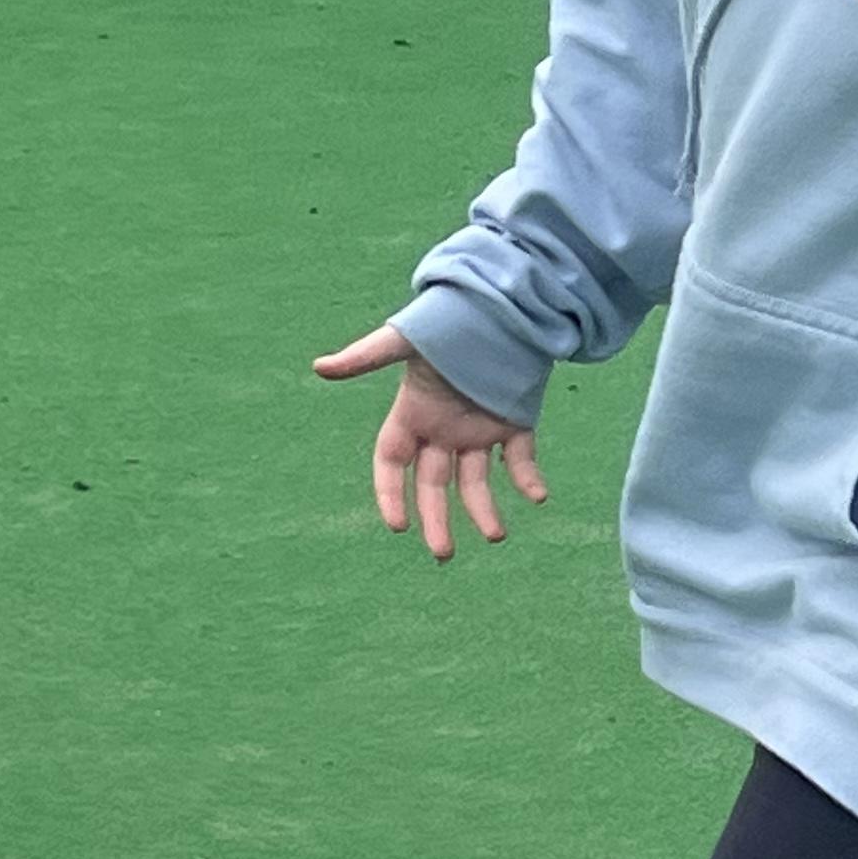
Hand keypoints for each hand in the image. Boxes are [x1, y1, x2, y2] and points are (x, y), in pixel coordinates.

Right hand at [316, 324, 545, 560]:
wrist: (498, 304)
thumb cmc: (447, 320)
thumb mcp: (405, 340)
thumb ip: (366, 357)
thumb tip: (319, 367)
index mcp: (412, 414)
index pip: (393, 464)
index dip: (390, 494)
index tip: (397, 524)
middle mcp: (442, 429)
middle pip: (433, 486)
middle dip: (436, 520)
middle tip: (443, 554)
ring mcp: (477, 429)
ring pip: (476, 481)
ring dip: (484, 510)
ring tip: (495, 536)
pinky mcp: (513, 422)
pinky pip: (520, 459)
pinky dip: (528, 479)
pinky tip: (538, 496)